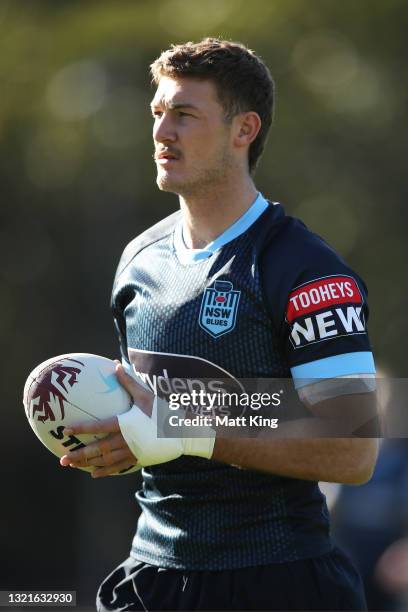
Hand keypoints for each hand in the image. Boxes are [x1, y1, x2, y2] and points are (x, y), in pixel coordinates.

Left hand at [59, 361, 153, 477]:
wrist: (181, 432)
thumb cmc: (163, 411)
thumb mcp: (146, 395)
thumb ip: (129, 381)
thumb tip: (116, 364)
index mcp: (126, 424)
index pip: (98, 427)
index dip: (81, 429)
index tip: (66, 430)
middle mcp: (126, 440)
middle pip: (98, 449)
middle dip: (79, 455)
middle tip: (63, 459)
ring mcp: (132, 452)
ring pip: (105, 461)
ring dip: (88, 464)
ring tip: (73, 466)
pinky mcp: (138, 459)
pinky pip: (118, 467)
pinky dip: (105, 471)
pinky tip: (94, 473)